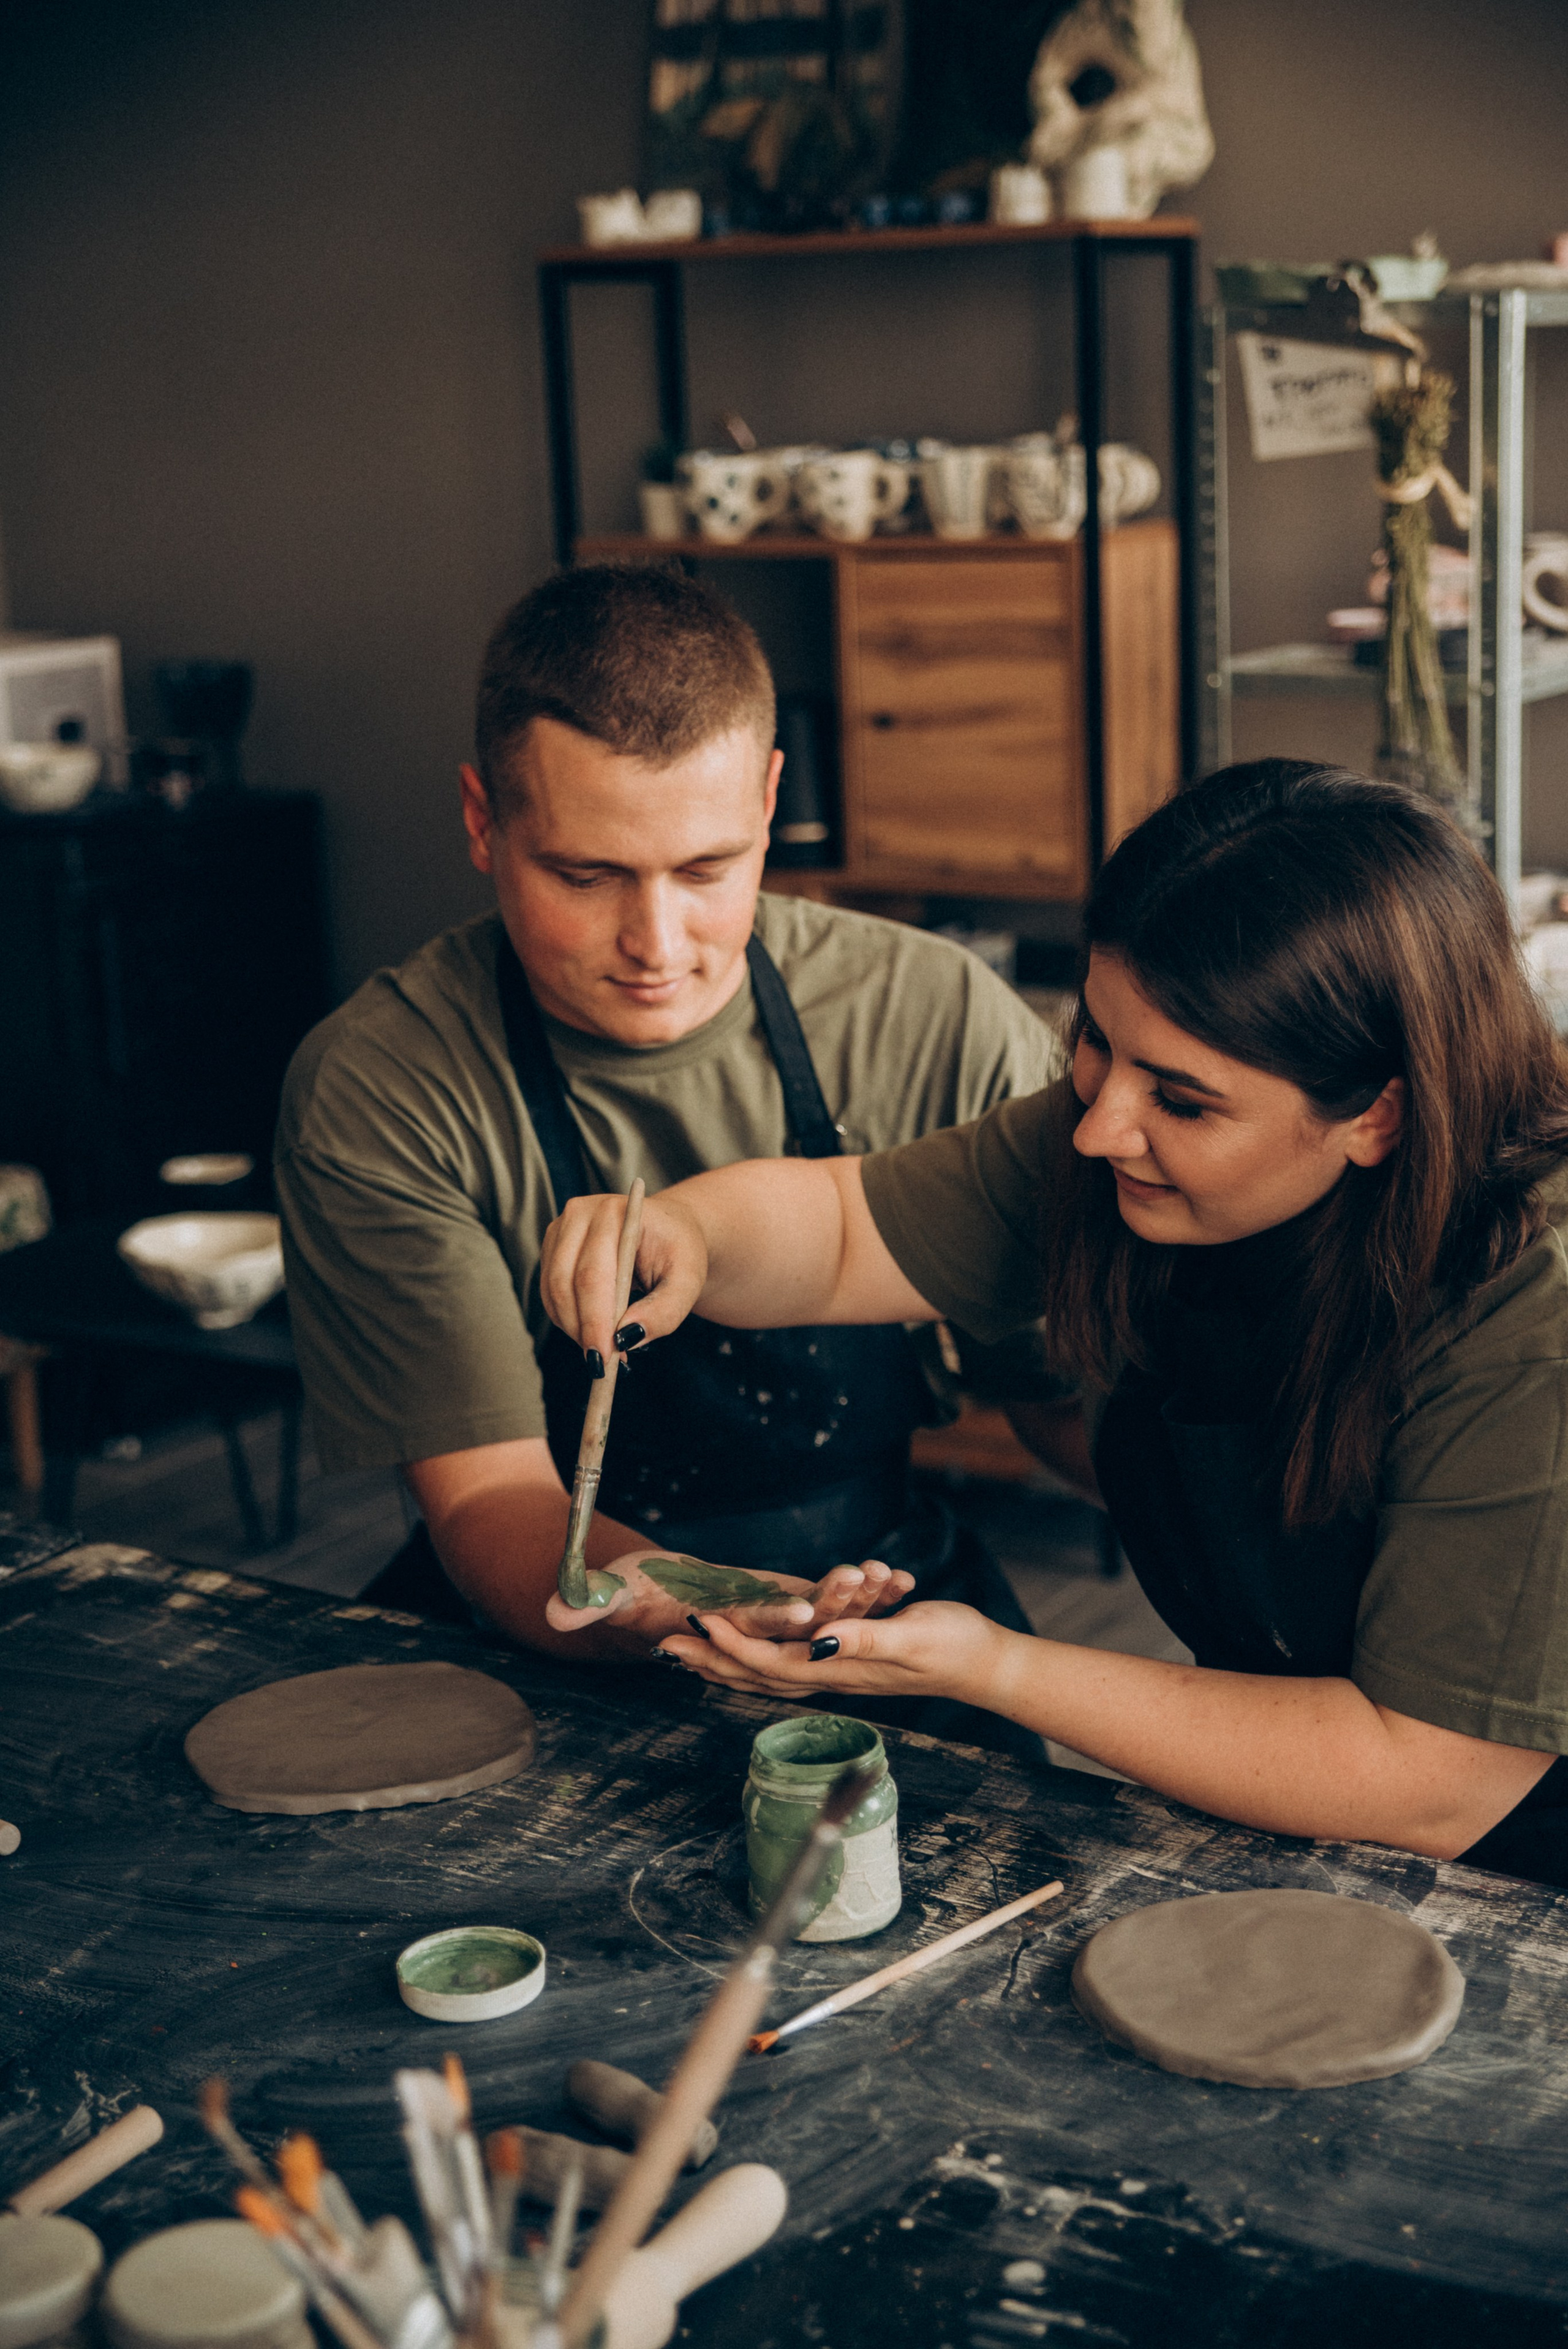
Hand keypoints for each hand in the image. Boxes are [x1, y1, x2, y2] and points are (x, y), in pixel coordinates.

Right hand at [541, 1190, 707, 1361]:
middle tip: (602, 1364)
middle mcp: (580, 1214)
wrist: (668, 1230)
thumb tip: (626, 1338)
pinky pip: (549, 1293)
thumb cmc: (679, 1252)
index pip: (593, 1275)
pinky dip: (568, 1319)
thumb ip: (663, 1312)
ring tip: (604, 1349)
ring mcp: (560, 1229)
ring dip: (573, 1328)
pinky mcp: (552, 1248)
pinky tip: (593, 1331)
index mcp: (615, 1214)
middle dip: (582, 1329)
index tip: (603, 1358)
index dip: (595, 1320)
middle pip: (565, 1283)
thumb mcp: (688, 1282)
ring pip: (552, 1291)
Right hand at [543, 1552, 915, 1645]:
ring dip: (856, 1599)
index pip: (743, 1633)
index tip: (804, 1611)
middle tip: (863, 1585)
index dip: (772, 1623)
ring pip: (824, 1617)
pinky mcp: (791, 1605)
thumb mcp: (611, 1590)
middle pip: (797, 1631)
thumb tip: (556, 1612)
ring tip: (888, 1575)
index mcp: (713, 1631)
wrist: (656, 1591)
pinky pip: (834, 1599)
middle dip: (832, 1610)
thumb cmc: (631, 1589)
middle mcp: (751, 1636)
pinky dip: (864, 1587)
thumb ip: (590, 1602)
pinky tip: (901, 1574)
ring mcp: (775, 1623)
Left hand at [653, 1598, 1001, 1702]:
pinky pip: (788, 1659)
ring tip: (690, 1645)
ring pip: (767, 1668)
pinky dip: (758, 1650)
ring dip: (726, 1657)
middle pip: (756, 1673)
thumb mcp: (911, 1636)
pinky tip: (747, 1641)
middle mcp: (830, 1674)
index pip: (770, 1662)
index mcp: (840, 1668)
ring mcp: (837, 1669)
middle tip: (664, 1644)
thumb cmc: (952, 1648)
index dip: (731, 1645)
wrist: (983, 1664)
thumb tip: (820, 1644)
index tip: (695, 1624)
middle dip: (710, 1659)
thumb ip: (865, 1640)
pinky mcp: (846, 1657)